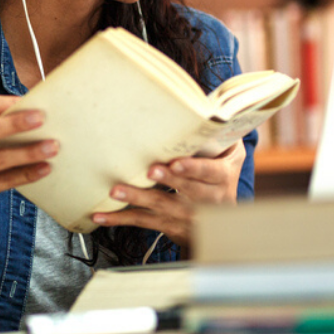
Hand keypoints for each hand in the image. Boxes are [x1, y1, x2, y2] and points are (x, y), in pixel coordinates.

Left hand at [91, 141, 245, 246]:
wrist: (225, 224)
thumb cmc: (220, 177)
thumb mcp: (231, 157)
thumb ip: (222, 136)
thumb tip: (210, 107)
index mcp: (221, 178)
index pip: (208, 172)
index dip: (192, 168)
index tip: (176, 163)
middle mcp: (207, 200)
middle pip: (185, 190)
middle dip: (166, 180)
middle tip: (149, 171)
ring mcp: (187, 216)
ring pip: (161, 206)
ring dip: (137, 199)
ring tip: (116, 191)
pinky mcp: (170, 226)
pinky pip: (144, 222)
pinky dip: (121, 219)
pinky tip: (102, 216)